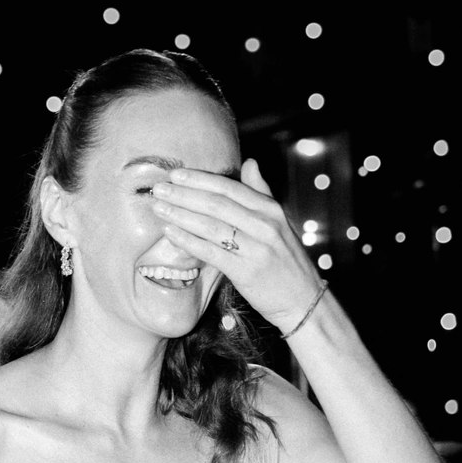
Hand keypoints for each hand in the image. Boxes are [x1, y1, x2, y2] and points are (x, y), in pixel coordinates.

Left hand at [150, 160, 323, 333]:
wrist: (302, 300)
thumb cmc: (285, 260)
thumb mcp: (280, 222)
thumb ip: (262, 192)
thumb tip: (250, 162)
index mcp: (271, 209)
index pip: (229, 188)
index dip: (200, 179)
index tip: (176, 173)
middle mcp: (265, 225)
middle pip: (217, 204)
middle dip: (184, 194)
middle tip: (159, 187)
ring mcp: (256, 248)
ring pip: (211, 226)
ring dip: (181, 215)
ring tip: (159, 207)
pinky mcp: (246, 271)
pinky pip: (211, 252)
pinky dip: (188, 241)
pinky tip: (170, 233)